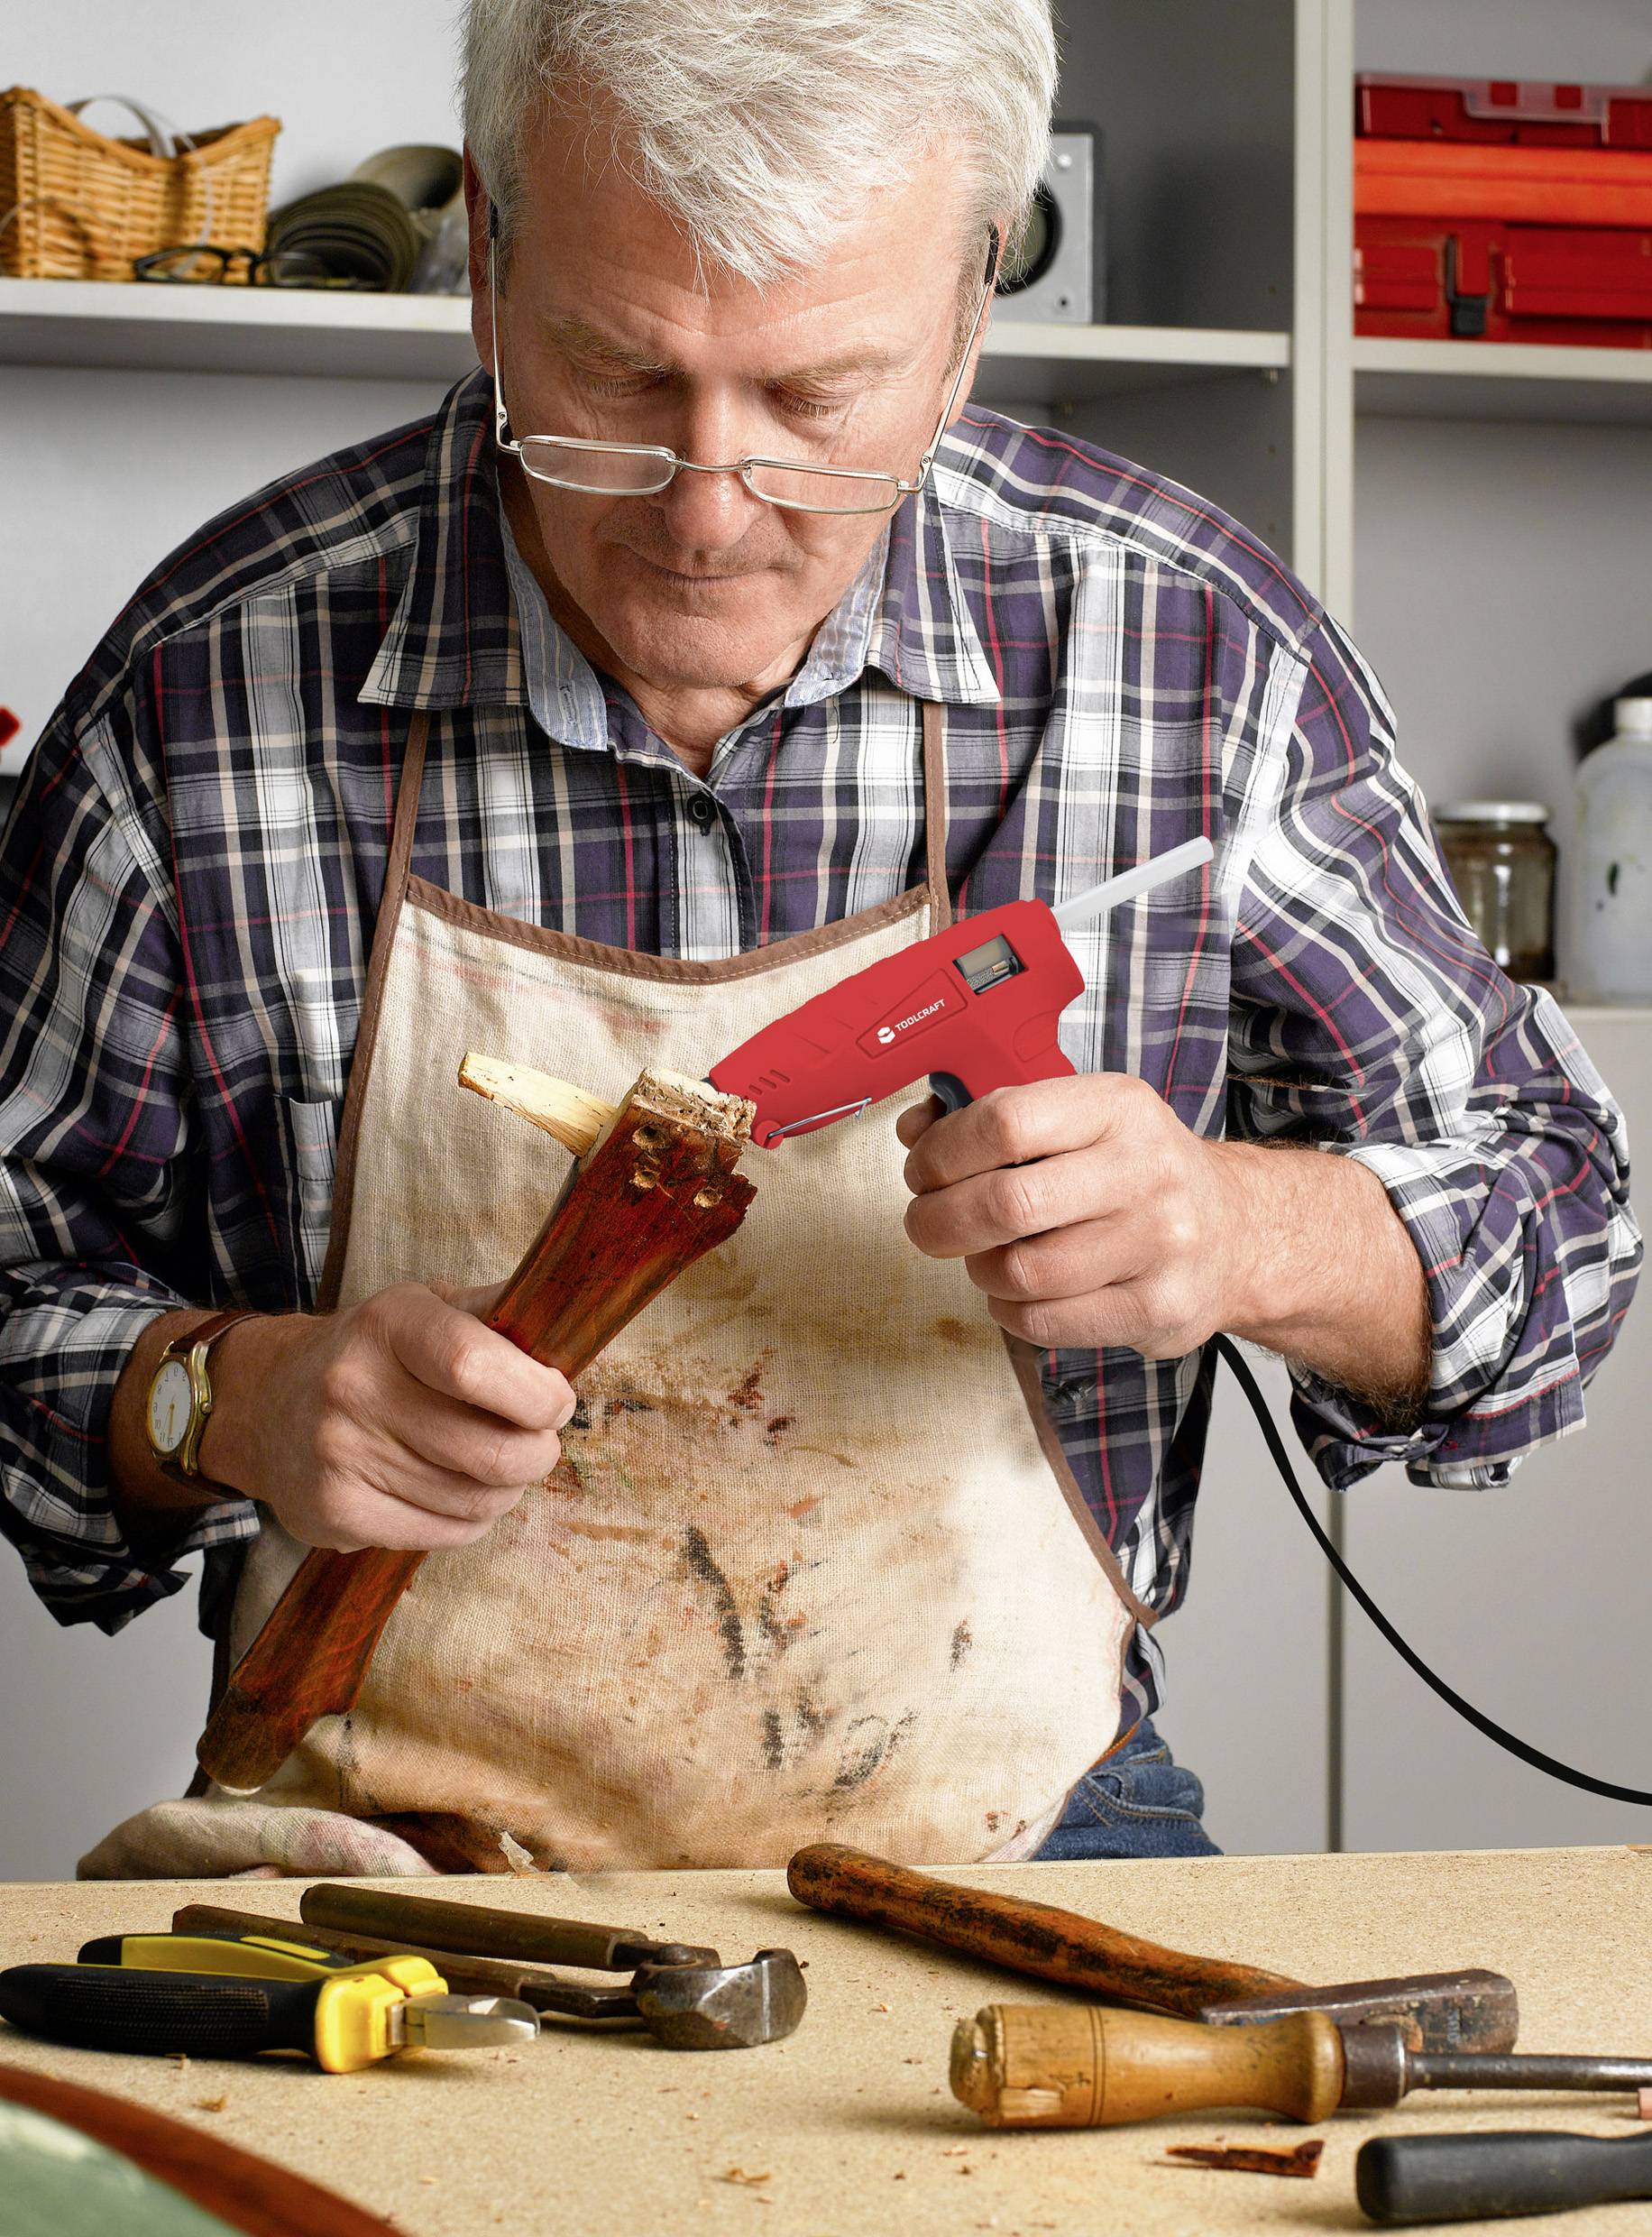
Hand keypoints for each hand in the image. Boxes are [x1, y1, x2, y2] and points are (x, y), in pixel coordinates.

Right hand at [202, 1281, 576, 1552]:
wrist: (268, 1402)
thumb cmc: (375, 1353)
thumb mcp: (427, 1307)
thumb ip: (498, 1312)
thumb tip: (568, 1329)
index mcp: (390, 1323)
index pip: (476, 1366)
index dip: (538, 1395)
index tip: (554, 1401)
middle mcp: (354, 1388)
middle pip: (492, 1453)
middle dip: (538, 1453)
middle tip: (537, 1442)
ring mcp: (339, 1455)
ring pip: (478, 1502)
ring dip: (508, 1489)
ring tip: (496, 1464)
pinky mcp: (334, 1513)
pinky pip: (446, 1534)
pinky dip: (472, 1520)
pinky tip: (456, 1491)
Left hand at [898, 1076, 1246, 1357]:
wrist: (1239, 1232)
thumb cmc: (1135, 1172)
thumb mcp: (1082, 1120)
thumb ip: (994, 1119)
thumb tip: (916, 1127)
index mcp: (1117, 1107)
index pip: (1006, 1121)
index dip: (942, 1152)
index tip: (923, 1171)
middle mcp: (1145, 1169)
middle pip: (1007, 1204)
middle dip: (939, 1220)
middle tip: (925, 1225)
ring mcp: (1158, 1244)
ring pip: (1022, 1272)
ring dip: (980, 1269)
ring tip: (986, 1256)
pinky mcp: (1158, 1308)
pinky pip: (1046, 1322)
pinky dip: (1010, 1311)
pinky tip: (1018, 1292)